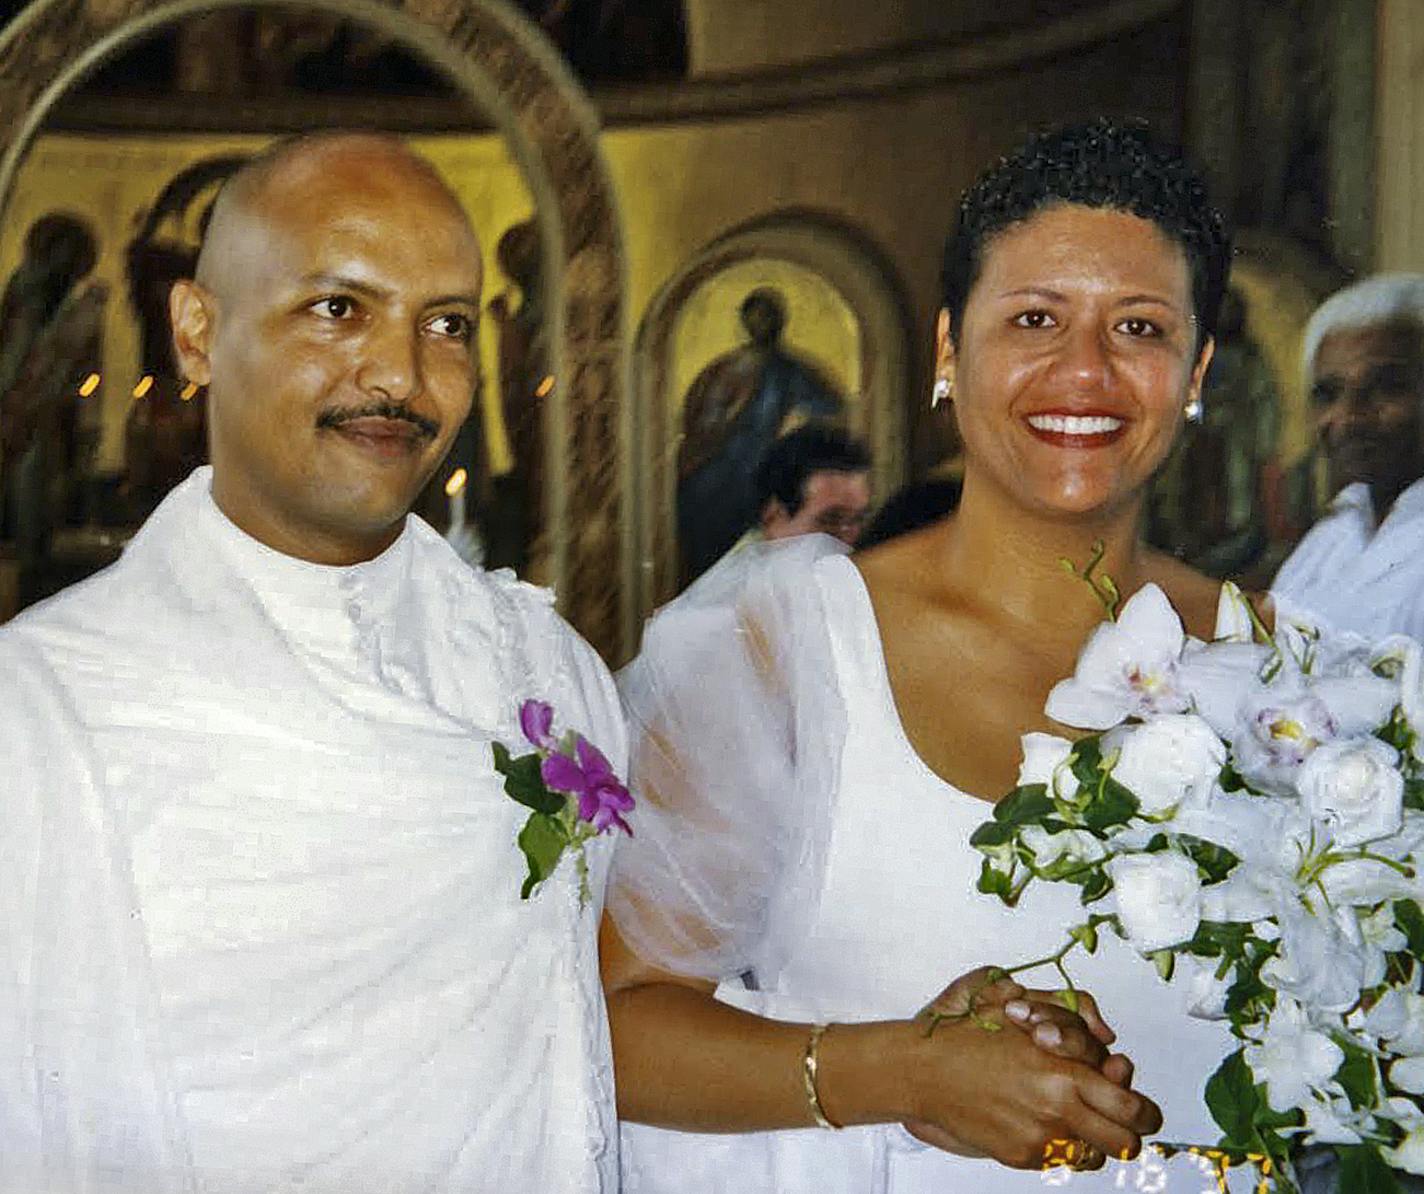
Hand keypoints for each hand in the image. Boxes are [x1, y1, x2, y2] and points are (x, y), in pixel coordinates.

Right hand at [902, 970, 1160, 1168]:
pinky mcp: (1020, 1155)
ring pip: (1096, 1157)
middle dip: (1129, 1132)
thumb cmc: (970, 1033)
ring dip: (1094, 1141)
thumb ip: (1074, 1020)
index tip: (1137, 1106)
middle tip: (1122, 1122)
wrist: (924, 1070)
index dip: (1142, 1110)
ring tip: (1078, 1120)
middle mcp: (1058, 1110)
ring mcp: (1039, 1138)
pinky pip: (1060, 1160)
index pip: (1131, 1108)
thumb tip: (1108, 1036)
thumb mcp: (1022, 1009)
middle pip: (1125, 1143)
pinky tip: (1042, 1121)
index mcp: (1064, 1073)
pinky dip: (1060, 1144)